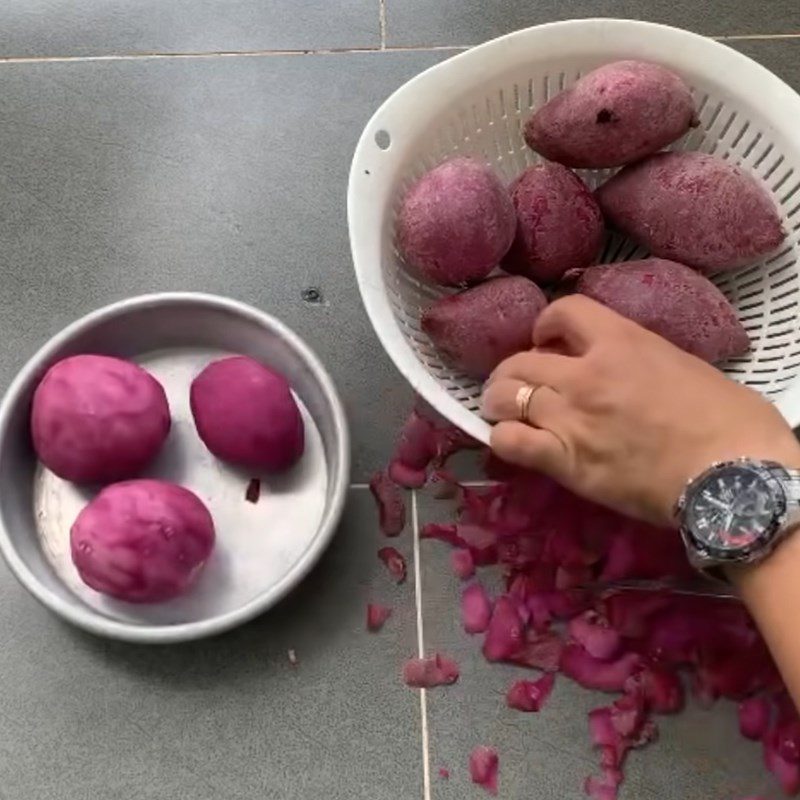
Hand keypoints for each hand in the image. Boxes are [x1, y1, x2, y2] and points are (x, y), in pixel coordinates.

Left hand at [482, 295, 799, 526]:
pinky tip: (510, 440)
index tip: (548, 341)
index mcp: (621, 341)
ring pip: (505, 397)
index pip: (563, 311)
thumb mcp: (681, 363)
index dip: (546, 324)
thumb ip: (639, 357)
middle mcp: (584, 374)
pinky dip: (502, 438)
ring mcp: (570, 417)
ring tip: (502, 410)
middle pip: (521, 360)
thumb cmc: (728, 420)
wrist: (734, 476)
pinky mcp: (565, 461)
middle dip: (513, 370)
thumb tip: (623, 365)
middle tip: (520, 385)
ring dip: (498, 402)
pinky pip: (509, 442)